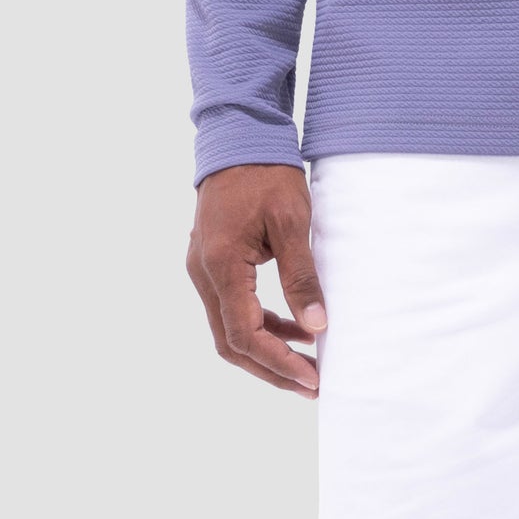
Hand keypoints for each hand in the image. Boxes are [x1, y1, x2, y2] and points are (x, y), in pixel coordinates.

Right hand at [187, 162, 326, 395]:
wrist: (239, 134)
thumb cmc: (266, 172)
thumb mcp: (292, 220)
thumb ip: (301, 275)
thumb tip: (316, 326)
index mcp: (220, 265)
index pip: (245, 334)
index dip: (278, 362)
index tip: (311, 377)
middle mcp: (203, 274)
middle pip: (231, 343)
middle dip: (271, 368)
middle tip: (310, 384)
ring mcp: (202, 268)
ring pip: (228, 328)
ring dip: (265, 349)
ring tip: (306, 363)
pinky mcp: (211, 261)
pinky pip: (231, 306)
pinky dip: (259, 323)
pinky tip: (291, 326)